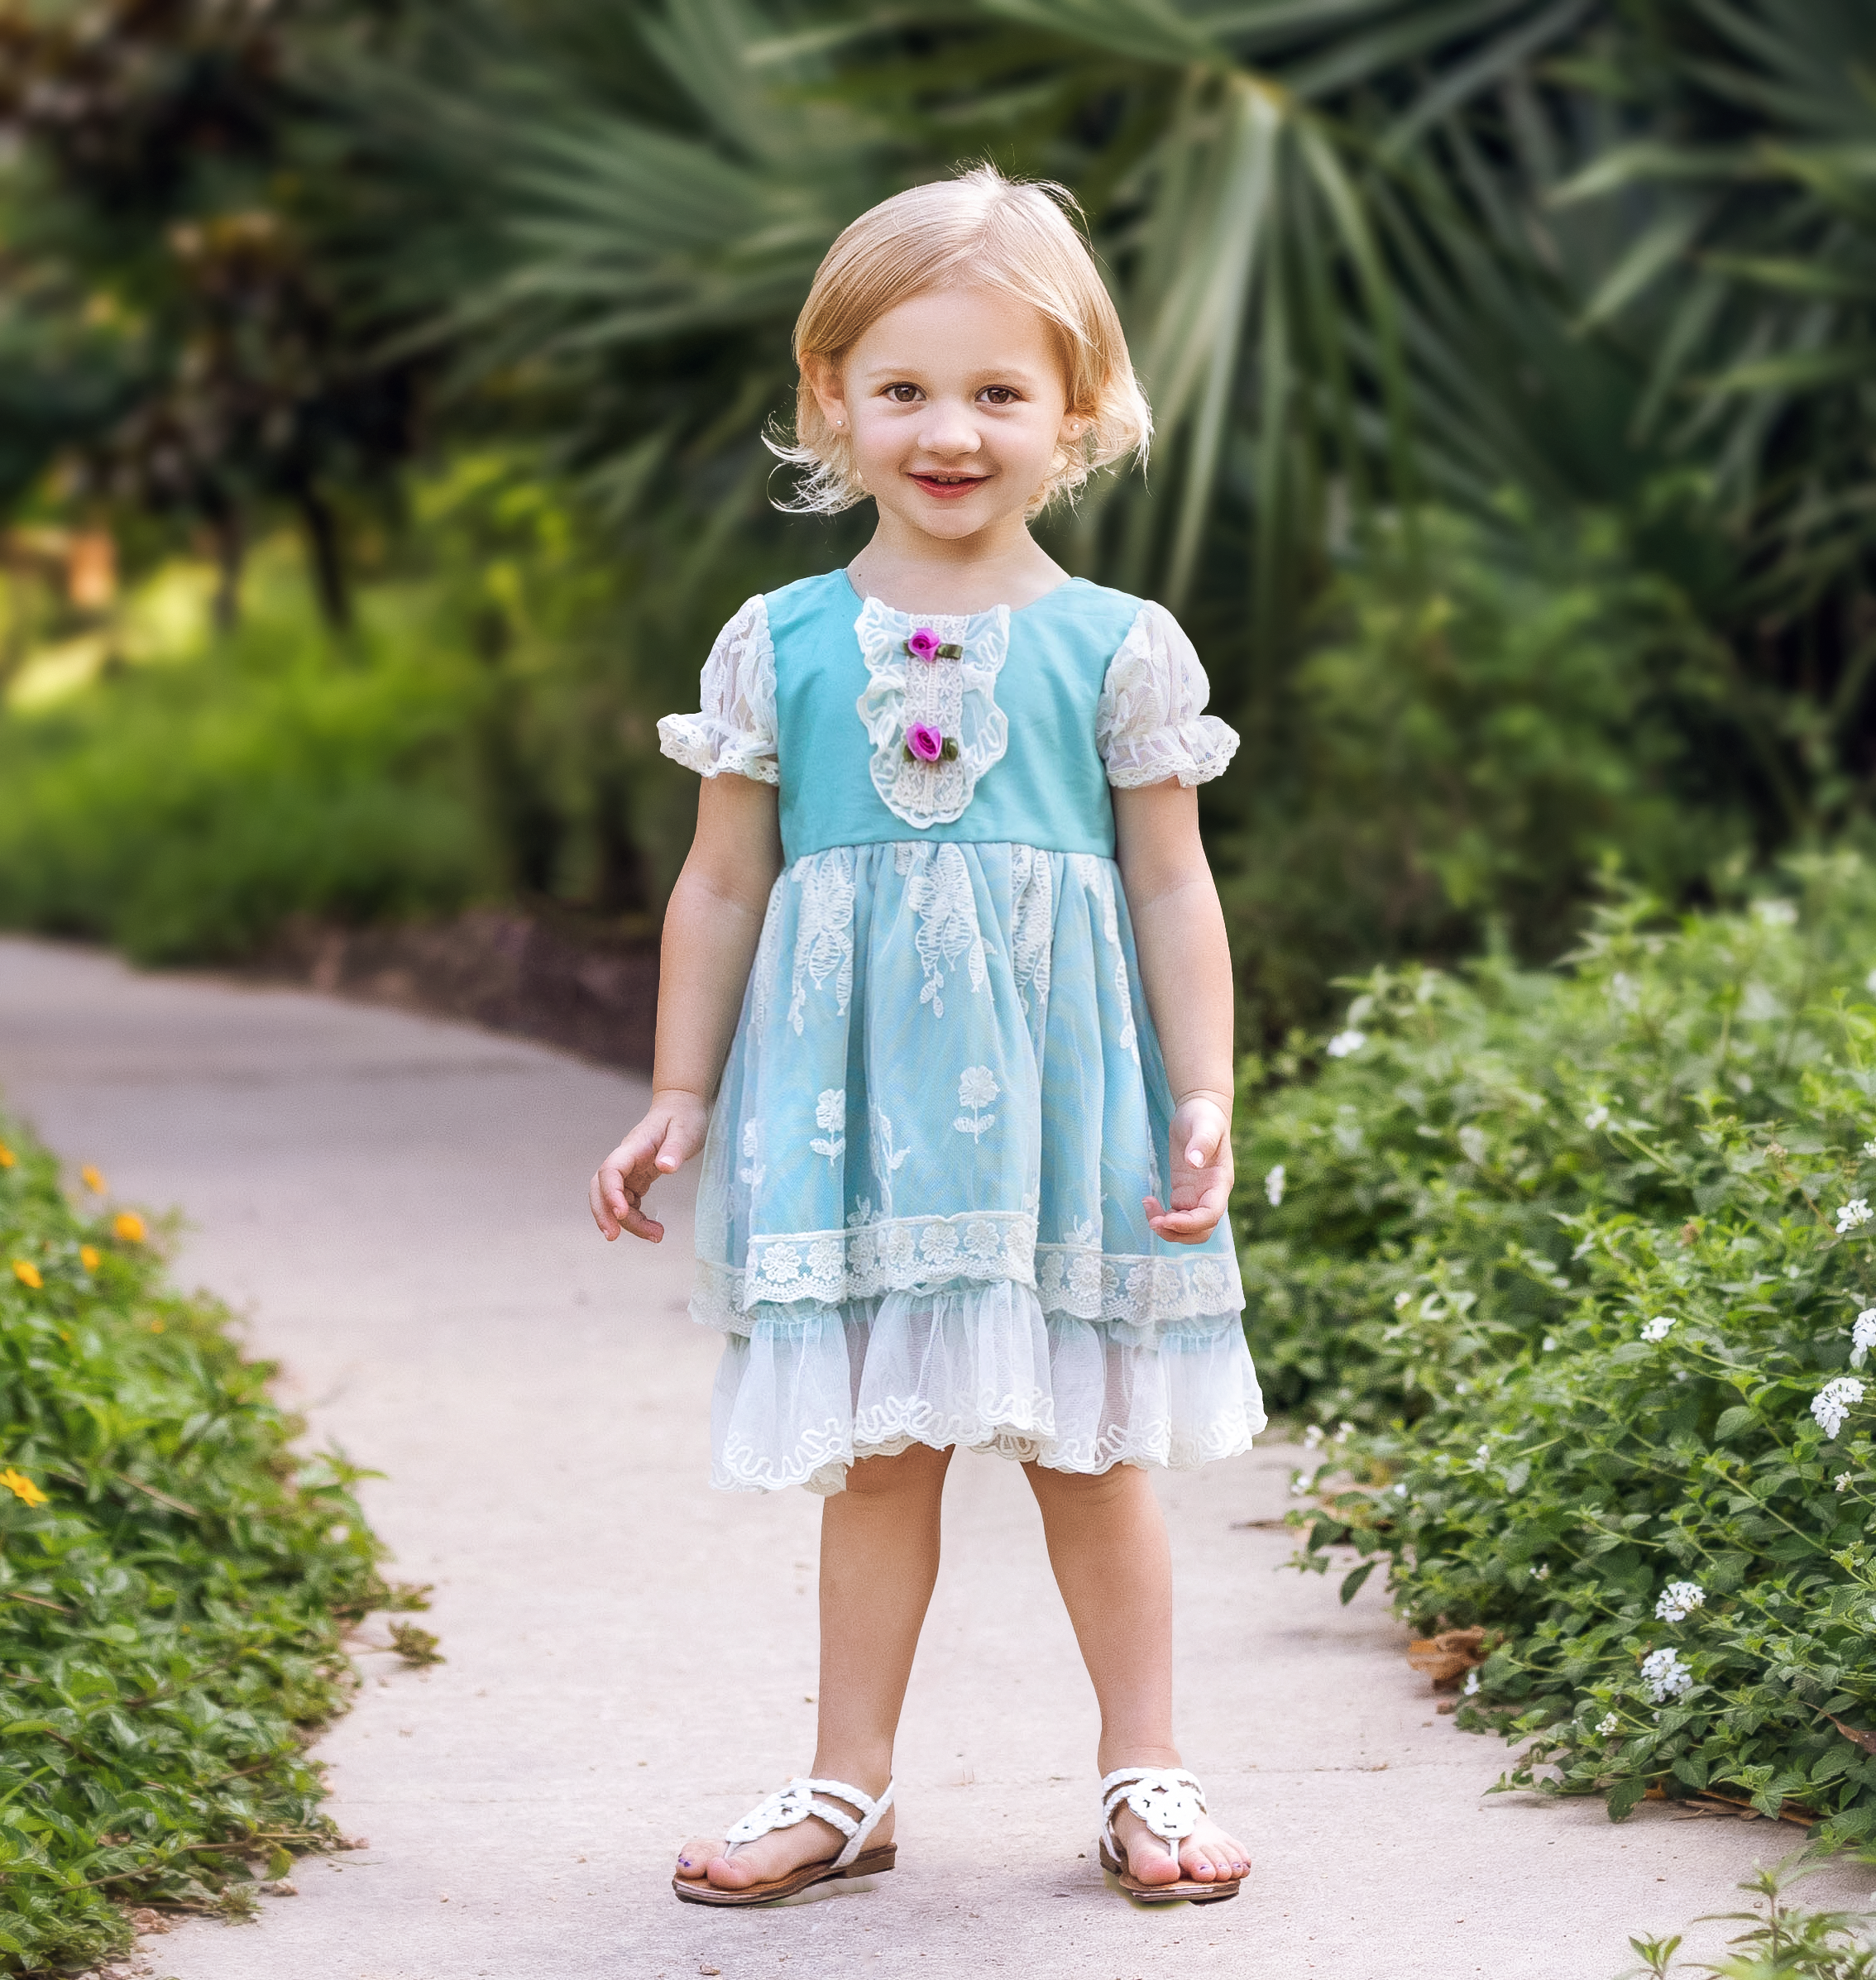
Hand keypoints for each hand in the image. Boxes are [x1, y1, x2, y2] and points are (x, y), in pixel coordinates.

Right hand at [589, 1089, 710, 1242]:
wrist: (681, 1108)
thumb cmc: (684, 1117)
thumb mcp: (686, 1131)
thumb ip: (675, 1148)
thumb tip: (665, 1168)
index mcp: (634, 1147)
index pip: (611, 1170)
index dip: (610, 1193)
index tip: (622, 1213)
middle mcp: (626, 1160)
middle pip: (600, 1188)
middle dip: (603, 1213)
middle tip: (614, 1237)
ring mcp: (629, 1170)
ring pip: (614, 1200)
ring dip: (626, 1221)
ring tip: (655, 1236)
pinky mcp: (637, 1179)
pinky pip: (628, 1202)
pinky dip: (635, 1218)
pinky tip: (652, 1227)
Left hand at [1144, 1093, 1232, 1244]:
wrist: (1200, 1111)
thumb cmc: (1205, 1117)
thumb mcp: (1205, 1125)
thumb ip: (1202, 1142)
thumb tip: (1194, 1161)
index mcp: (1221, 1182)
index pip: (1211, 1215)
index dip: (1191, 1223)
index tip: (1167, 1219)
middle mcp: (1211, 1194)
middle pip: (1202, 1230)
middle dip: (1178, 1233)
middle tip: (1153, 1222)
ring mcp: (1197, 1195)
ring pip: (1188, 1227)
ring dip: (1168, 1228)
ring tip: (1147, 1207)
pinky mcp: (1183, 1192)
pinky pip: (1175, 1215)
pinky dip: (1162, 1217)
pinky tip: (1148, 1202)